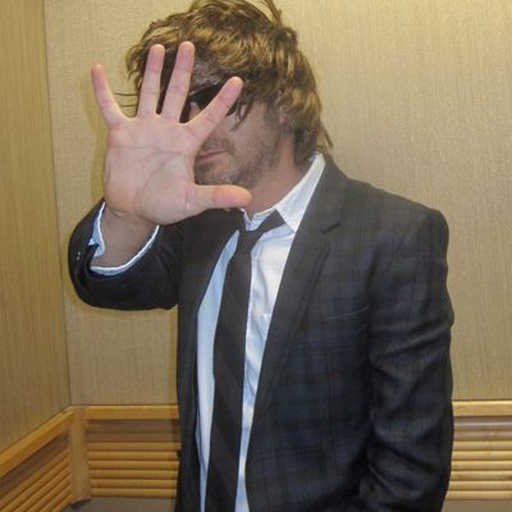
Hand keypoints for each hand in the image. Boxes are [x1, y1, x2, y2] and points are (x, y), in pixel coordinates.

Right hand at [91, 42, 250, 229]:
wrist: (134, 211)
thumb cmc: (164, 205)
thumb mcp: (192, 201)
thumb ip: (216, 196)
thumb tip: (247, 199)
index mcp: (186, 144)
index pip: (209, 118)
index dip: (223, 100)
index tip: (238, 81)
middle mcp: (167, 131)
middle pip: (177, 94)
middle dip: (183, 71)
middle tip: (189, 46)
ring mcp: (143, 129)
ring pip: (148, 93)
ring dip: (152, 72)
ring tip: (157, 48)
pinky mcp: (120, 134)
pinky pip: (110, 107)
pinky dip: (102, 91)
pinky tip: (97, 69)